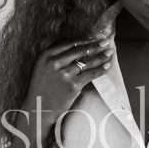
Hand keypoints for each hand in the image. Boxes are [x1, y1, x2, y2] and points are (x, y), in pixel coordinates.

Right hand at [23, 1, 121, 129]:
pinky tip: (108, 66)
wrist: (39, 109)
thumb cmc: (42, 89)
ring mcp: (64, 74)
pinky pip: (90, 74)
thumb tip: (78, 49)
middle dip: (96, 45)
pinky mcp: (72, 86)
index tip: (94, 38)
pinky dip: (101, 70)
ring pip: (87, 62)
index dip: (84, 41)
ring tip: (110, 53)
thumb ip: (55, 58)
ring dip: (101, 57)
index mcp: (46, 56)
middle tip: (107, 42)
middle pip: (80, 51)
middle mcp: (54, 63)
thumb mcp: (42, 68)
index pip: (69, 44)